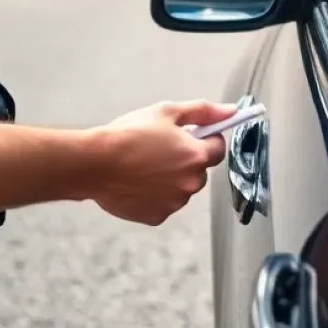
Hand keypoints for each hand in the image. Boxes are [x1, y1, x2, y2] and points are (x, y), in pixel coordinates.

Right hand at [90, 100, 233, 225]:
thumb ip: (203, 111)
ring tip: (144, 164)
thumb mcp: (167, 111)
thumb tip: (232, 111)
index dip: (205, 138)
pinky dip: (155, 194)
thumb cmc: (130, 133)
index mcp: (196, 156)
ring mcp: (174, 203)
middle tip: (160, 147)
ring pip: (181, 188)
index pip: (218, 149)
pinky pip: (163, 203)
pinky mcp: (157, 217)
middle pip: (199, 170)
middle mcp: (191, 183)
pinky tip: (137, 181)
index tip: (189, 134)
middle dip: (186, 160)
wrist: (95, 163)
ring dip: (170, 178)